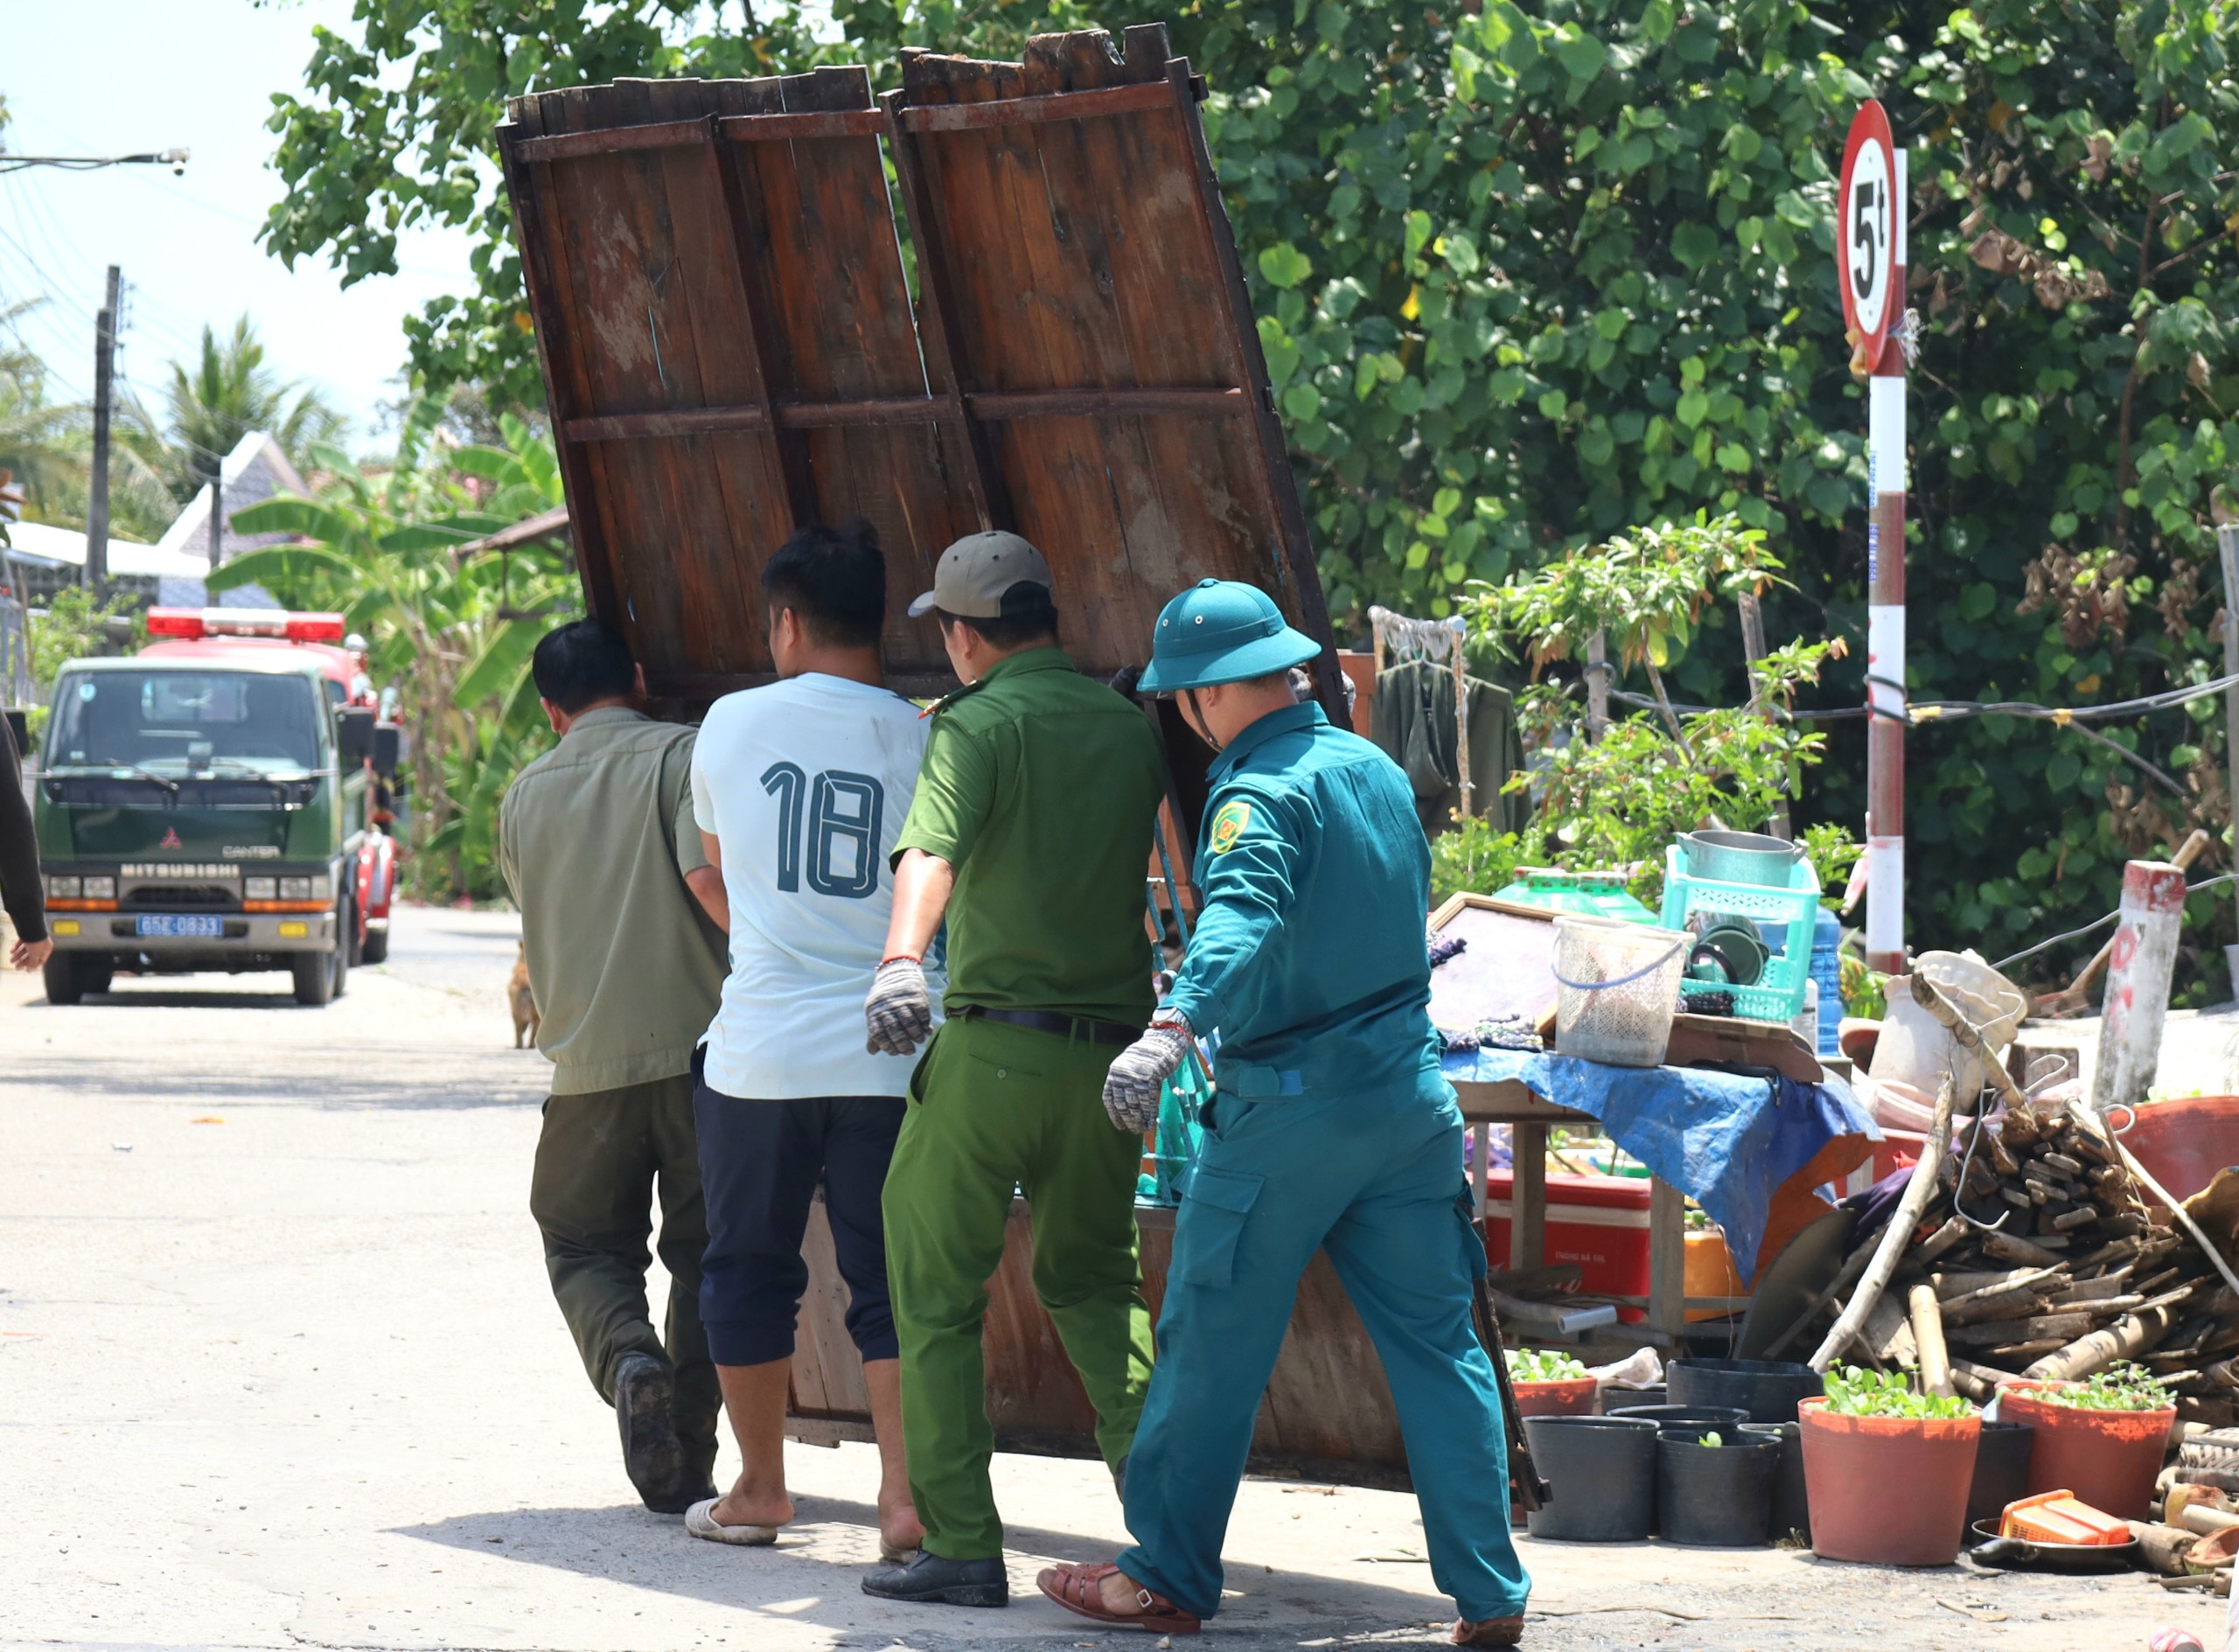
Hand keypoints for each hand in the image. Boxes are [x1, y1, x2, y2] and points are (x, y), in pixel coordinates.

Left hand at [11, 937, 50, 970]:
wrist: (31, 928)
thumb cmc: (37, 941)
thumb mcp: (35, 955)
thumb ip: (33, 963)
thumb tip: (31, 970)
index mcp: (46, 949)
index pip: (40, 960)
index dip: (33, 966)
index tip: (26, 969)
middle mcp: (40, 945)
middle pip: (31, 956)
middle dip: (23, 962)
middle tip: (16, 967)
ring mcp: (33, 940)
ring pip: (25, 950)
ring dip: (17, 956)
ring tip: (11, 960)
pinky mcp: (26, 935)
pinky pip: (20, 943)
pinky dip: (16, 948)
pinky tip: (12, 951)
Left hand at [865, 957, 932, 1055]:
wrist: (898, 970)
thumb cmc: (885, 996)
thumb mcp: (874, 1011)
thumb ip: (874, 1031)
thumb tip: (873, 1051)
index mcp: (874, 1012)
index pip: (879, 1034)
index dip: (887, 1046)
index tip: (895, 1052)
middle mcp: (887, 1007)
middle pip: (896, 1032)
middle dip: (904, 1045)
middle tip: (909, 1052)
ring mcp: (902, 1002)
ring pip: (910, 1025)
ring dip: (916, 1036)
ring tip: (918, 1041)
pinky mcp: (917, 997)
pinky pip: (922, 1016)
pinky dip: (925, 1025)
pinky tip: (926, 1031)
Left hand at [1102, 1015, 1192, 1133]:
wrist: (1164, 1040)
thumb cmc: (1148, 1054)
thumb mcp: (1129, 1065)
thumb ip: (1125, 1081)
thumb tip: (1126, 1105)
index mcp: (1115, 1071)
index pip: (1109, 1098)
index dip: (1114, 1114)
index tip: (1120, 1126)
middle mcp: (1123, 1074)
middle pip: (1123, 1104)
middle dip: (1128, 1119)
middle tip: (1134, 1130)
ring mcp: (1136, 1076)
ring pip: (1135, 1105)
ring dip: (1139, 1120)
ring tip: (1142, 1130)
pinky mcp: (1150, 1077)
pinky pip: (1148, 1102)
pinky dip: (1150, 1115)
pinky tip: (1151, 1124)